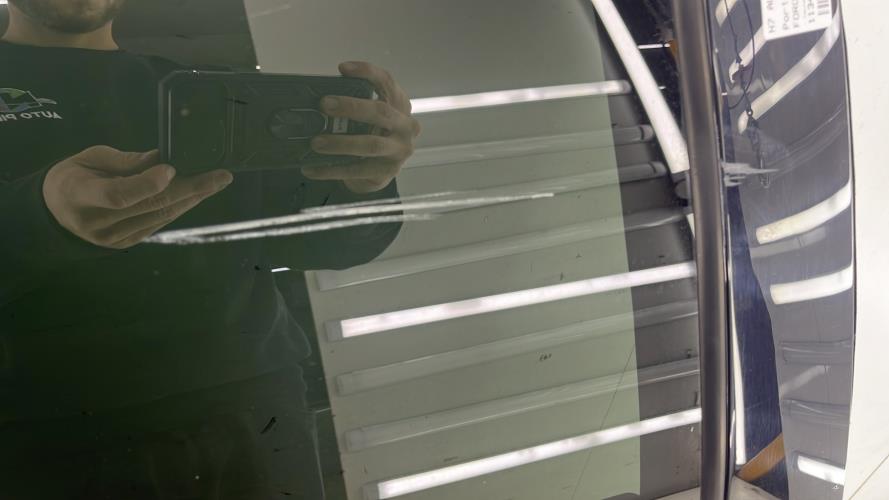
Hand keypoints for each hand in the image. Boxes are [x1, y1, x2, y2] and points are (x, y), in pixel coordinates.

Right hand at [43, 146, 232, 248]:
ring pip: (160, 217)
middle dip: (191, 189)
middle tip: (220, 176)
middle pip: (150, 206)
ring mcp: (113, 238)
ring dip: (193, 199)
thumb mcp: (89, 158)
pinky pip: (159, 224)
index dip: (147, 183)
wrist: (54, 213)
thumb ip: (125, 161)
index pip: (118, 194)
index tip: (173, 169)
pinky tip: (198, 195)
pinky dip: (179, 208)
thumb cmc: (72, 177)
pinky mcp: (126, 245)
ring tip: (217, 183)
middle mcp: (98, 222)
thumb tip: (162, 158)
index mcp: (80, 194)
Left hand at [302, 61, 420, 192]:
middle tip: (324, 105)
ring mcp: (398, 151)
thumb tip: (316, 98)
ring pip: (371, 144)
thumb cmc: (373, 134)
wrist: (382, 169)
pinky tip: (311, 168)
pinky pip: (357, 170)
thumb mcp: (370, 115)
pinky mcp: (386, 172)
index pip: (387, 82)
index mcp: (399, 105)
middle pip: (381, 112)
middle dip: (351, 107)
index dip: (367, 72)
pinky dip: (332, 169)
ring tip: (316, 142)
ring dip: (341, 143)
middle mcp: (405, 126)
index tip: (343, 68)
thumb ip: (354, 104)